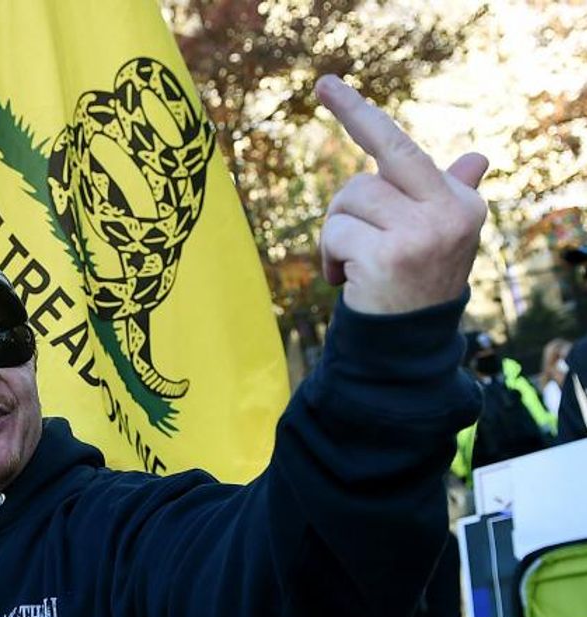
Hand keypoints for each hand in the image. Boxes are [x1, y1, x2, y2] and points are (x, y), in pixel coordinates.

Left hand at [316, 75, 488, 314]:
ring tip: (355, 265)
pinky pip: (335, 232)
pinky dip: (331, 257)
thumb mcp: (438, 235)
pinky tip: (348, 281)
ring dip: (339, 233)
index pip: (404, 150)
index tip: (326, 85)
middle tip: (327, 98)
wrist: (407, 344)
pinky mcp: (389, 254)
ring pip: (349, 200)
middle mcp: (451, 211)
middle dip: (351, 137)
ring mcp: (422, 232)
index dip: (361, 117)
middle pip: (378, 162)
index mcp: (461, 201)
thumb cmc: (415, 283)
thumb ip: (450, 194)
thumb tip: (476, 159)